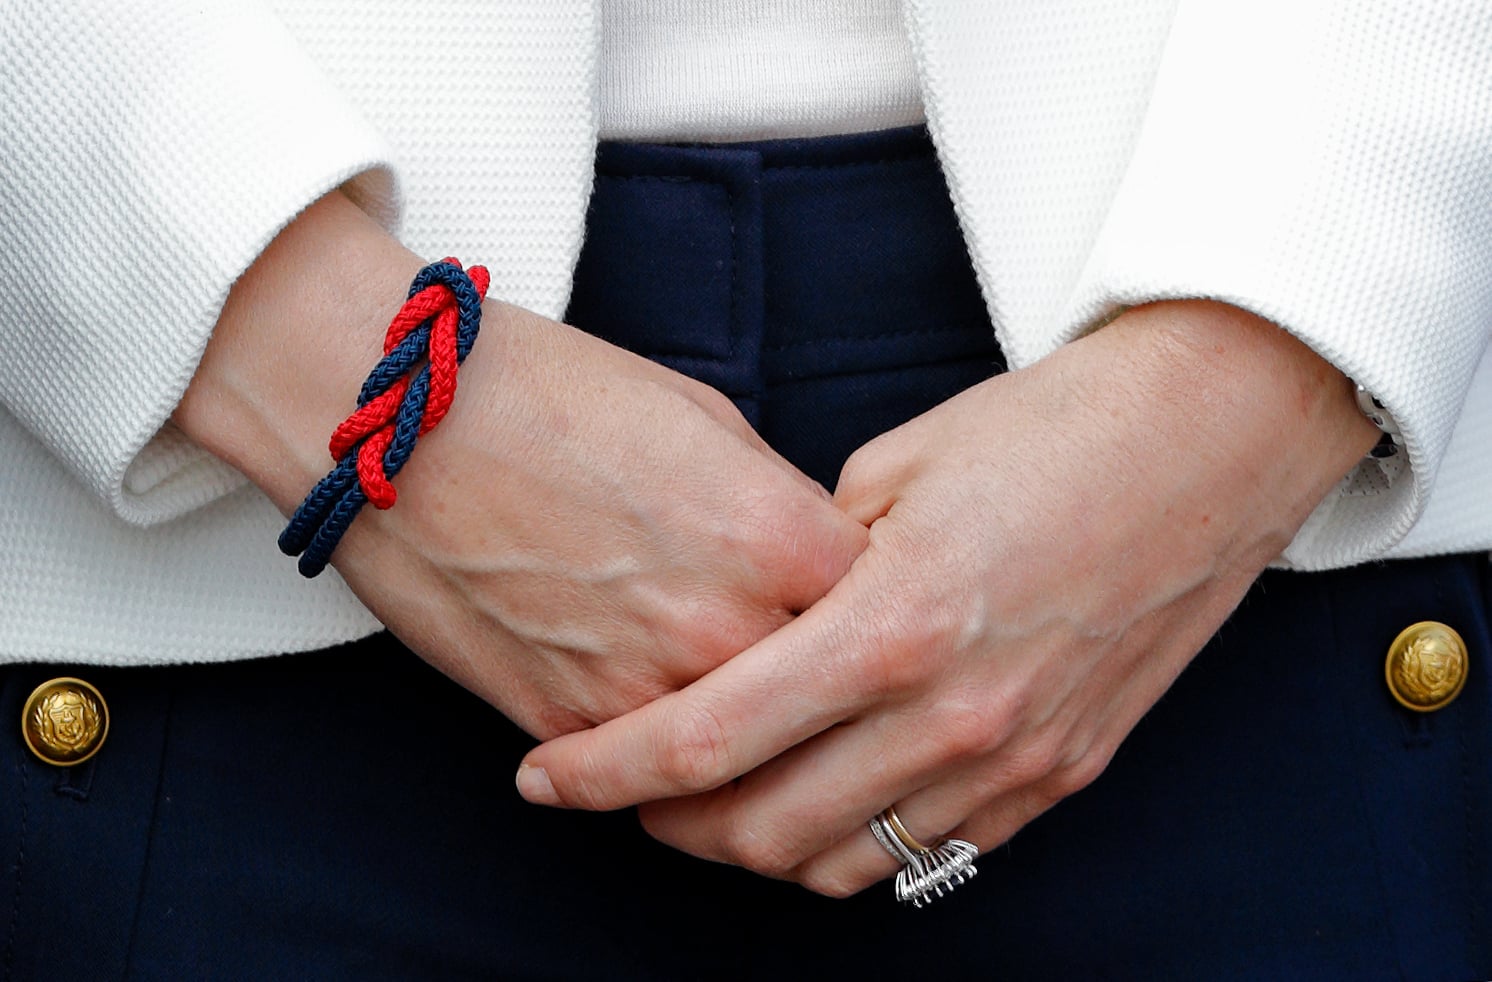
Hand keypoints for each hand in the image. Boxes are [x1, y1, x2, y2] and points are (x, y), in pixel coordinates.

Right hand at [176, 192, 866, 737]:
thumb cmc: (551, 395)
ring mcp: (645, 690)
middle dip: (831, 685)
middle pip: (827, 701)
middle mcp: (725, 630)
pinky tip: (658, 705)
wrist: (401, 420)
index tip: (868, 603)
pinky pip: (649, 766)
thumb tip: (814, 562)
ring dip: (753, 736)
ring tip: (740, 696)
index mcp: (778, 539)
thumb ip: (780, 509)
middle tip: (821, 670)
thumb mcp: (705, 423)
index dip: (881, 606)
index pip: (886, 611)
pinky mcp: (568, 723)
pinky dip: (665, 749)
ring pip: (742, 757)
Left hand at [514, 300, 1377, 894]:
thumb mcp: (898, 467)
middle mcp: (953, 716)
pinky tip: (820, 799)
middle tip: (623, 784)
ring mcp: (1016, 759)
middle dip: (665, 822)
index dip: (605, 769)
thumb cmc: (1052, 428)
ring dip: (753, 847)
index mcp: (891, 624)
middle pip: (761, 830)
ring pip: (843, 866)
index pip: (708, 738)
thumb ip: (807, 565)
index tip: (546, 774)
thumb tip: (747, 620)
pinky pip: (932, 854)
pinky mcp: (1062, 774)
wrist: (1213, 441)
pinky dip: (853, 846)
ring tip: (711, 800)